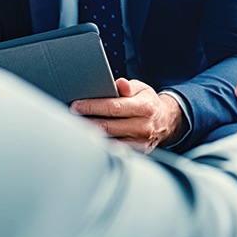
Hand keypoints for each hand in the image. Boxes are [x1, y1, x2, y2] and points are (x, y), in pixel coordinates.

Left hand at [70, 78, 184, 152]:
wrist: (166, 121)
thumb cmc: (148, 103)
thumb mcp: (142, 89)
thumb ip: (128, 86)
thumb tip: (120, 84)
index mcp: (145, 107)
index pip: (114, 107)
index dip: (92, 106)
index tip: (76, 105)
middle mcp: (144, 125)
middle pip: (108, 126)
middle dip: (86, 121)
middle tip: (70, 117)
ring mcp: (140, 142)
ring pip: (109, 141)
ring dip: (90, 135)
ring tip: (75, 128)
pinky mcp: (137, 152)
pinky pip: (114, 150)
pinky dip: (100, 145)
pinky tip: (89, 139)